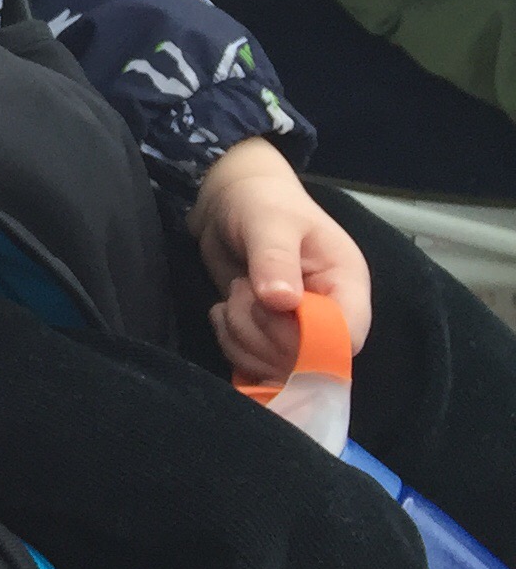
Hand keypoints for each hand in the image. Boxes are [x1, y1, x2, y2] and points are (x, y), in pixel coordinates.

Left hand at [191, 136, 368, 384]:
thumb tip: (282, 302)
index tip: (272, 313)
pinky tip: (221, 312)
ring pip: (276, 365)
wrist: (230, 203)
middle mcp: (329, 313)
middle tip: (240, 294)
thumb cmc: (261, 203)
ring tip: (231, 298)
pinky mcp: (268, 336)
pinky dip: (231, 344)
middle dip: (263, 333)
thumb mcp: (268, 222)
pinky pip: (253, 363)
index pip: (347, 338)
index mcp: (346, 284)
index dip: (310, 342)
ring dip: (242, 337)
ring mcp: (298, 328)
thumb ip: (275, 259)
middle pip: (308, 359)